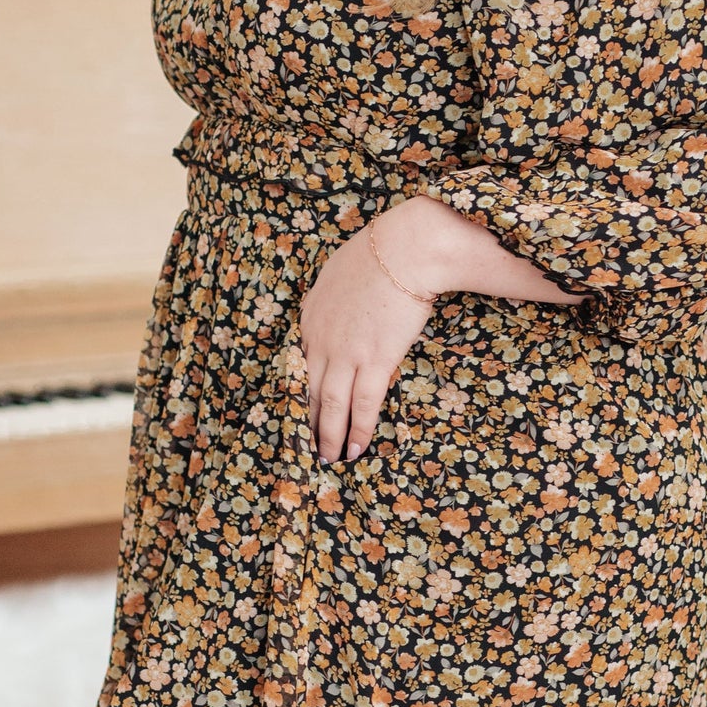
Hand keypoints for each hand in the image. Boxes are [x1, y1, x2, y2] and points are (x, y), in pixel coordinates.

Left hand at [299, 197, 577, 461]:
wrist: (406, 249)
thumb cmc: (381, 250)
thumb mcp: (339, 269)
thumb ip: (331, 292)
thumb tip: (335, 298)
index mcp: (312, 315)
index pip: (300, 361)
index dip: (300, 388)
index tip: (300, 406)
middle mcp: (322, 339)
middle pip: (308, 388)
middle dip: (306, 419)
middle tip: (305, 444)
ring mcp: (347, 353)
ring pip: (330, 403)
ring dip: (328, 433)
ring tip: (329, 456)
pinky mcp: (375, 361)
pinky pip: (363, 404)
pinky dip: (359, 429)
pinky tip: (356, 448)